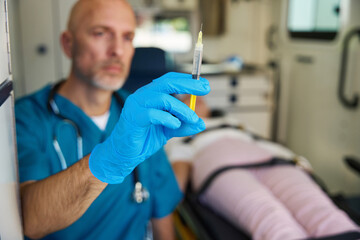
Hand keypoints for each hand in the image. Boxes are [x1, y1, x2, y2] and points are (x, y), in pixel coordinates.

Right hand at [89, 72, 210, 183]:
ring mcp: (136, 105)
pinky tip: (175, 125)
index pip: (170, 80)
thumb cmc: (143, 138)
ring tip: (192, 119)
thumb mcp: (168, 131)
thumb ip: (183, 126)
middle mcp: (143, 95)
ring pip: (163, 99)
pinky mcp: (133, 117)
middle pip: (167, 83)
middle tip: (204, 89)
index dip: (187, 80)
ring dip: (182, 109)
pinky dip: (168, 119)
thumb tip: (201, 123)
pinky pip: (153, 114)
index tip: (204, 85)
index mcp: (150, 94)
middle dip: (188, 84)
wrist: (124, 153)